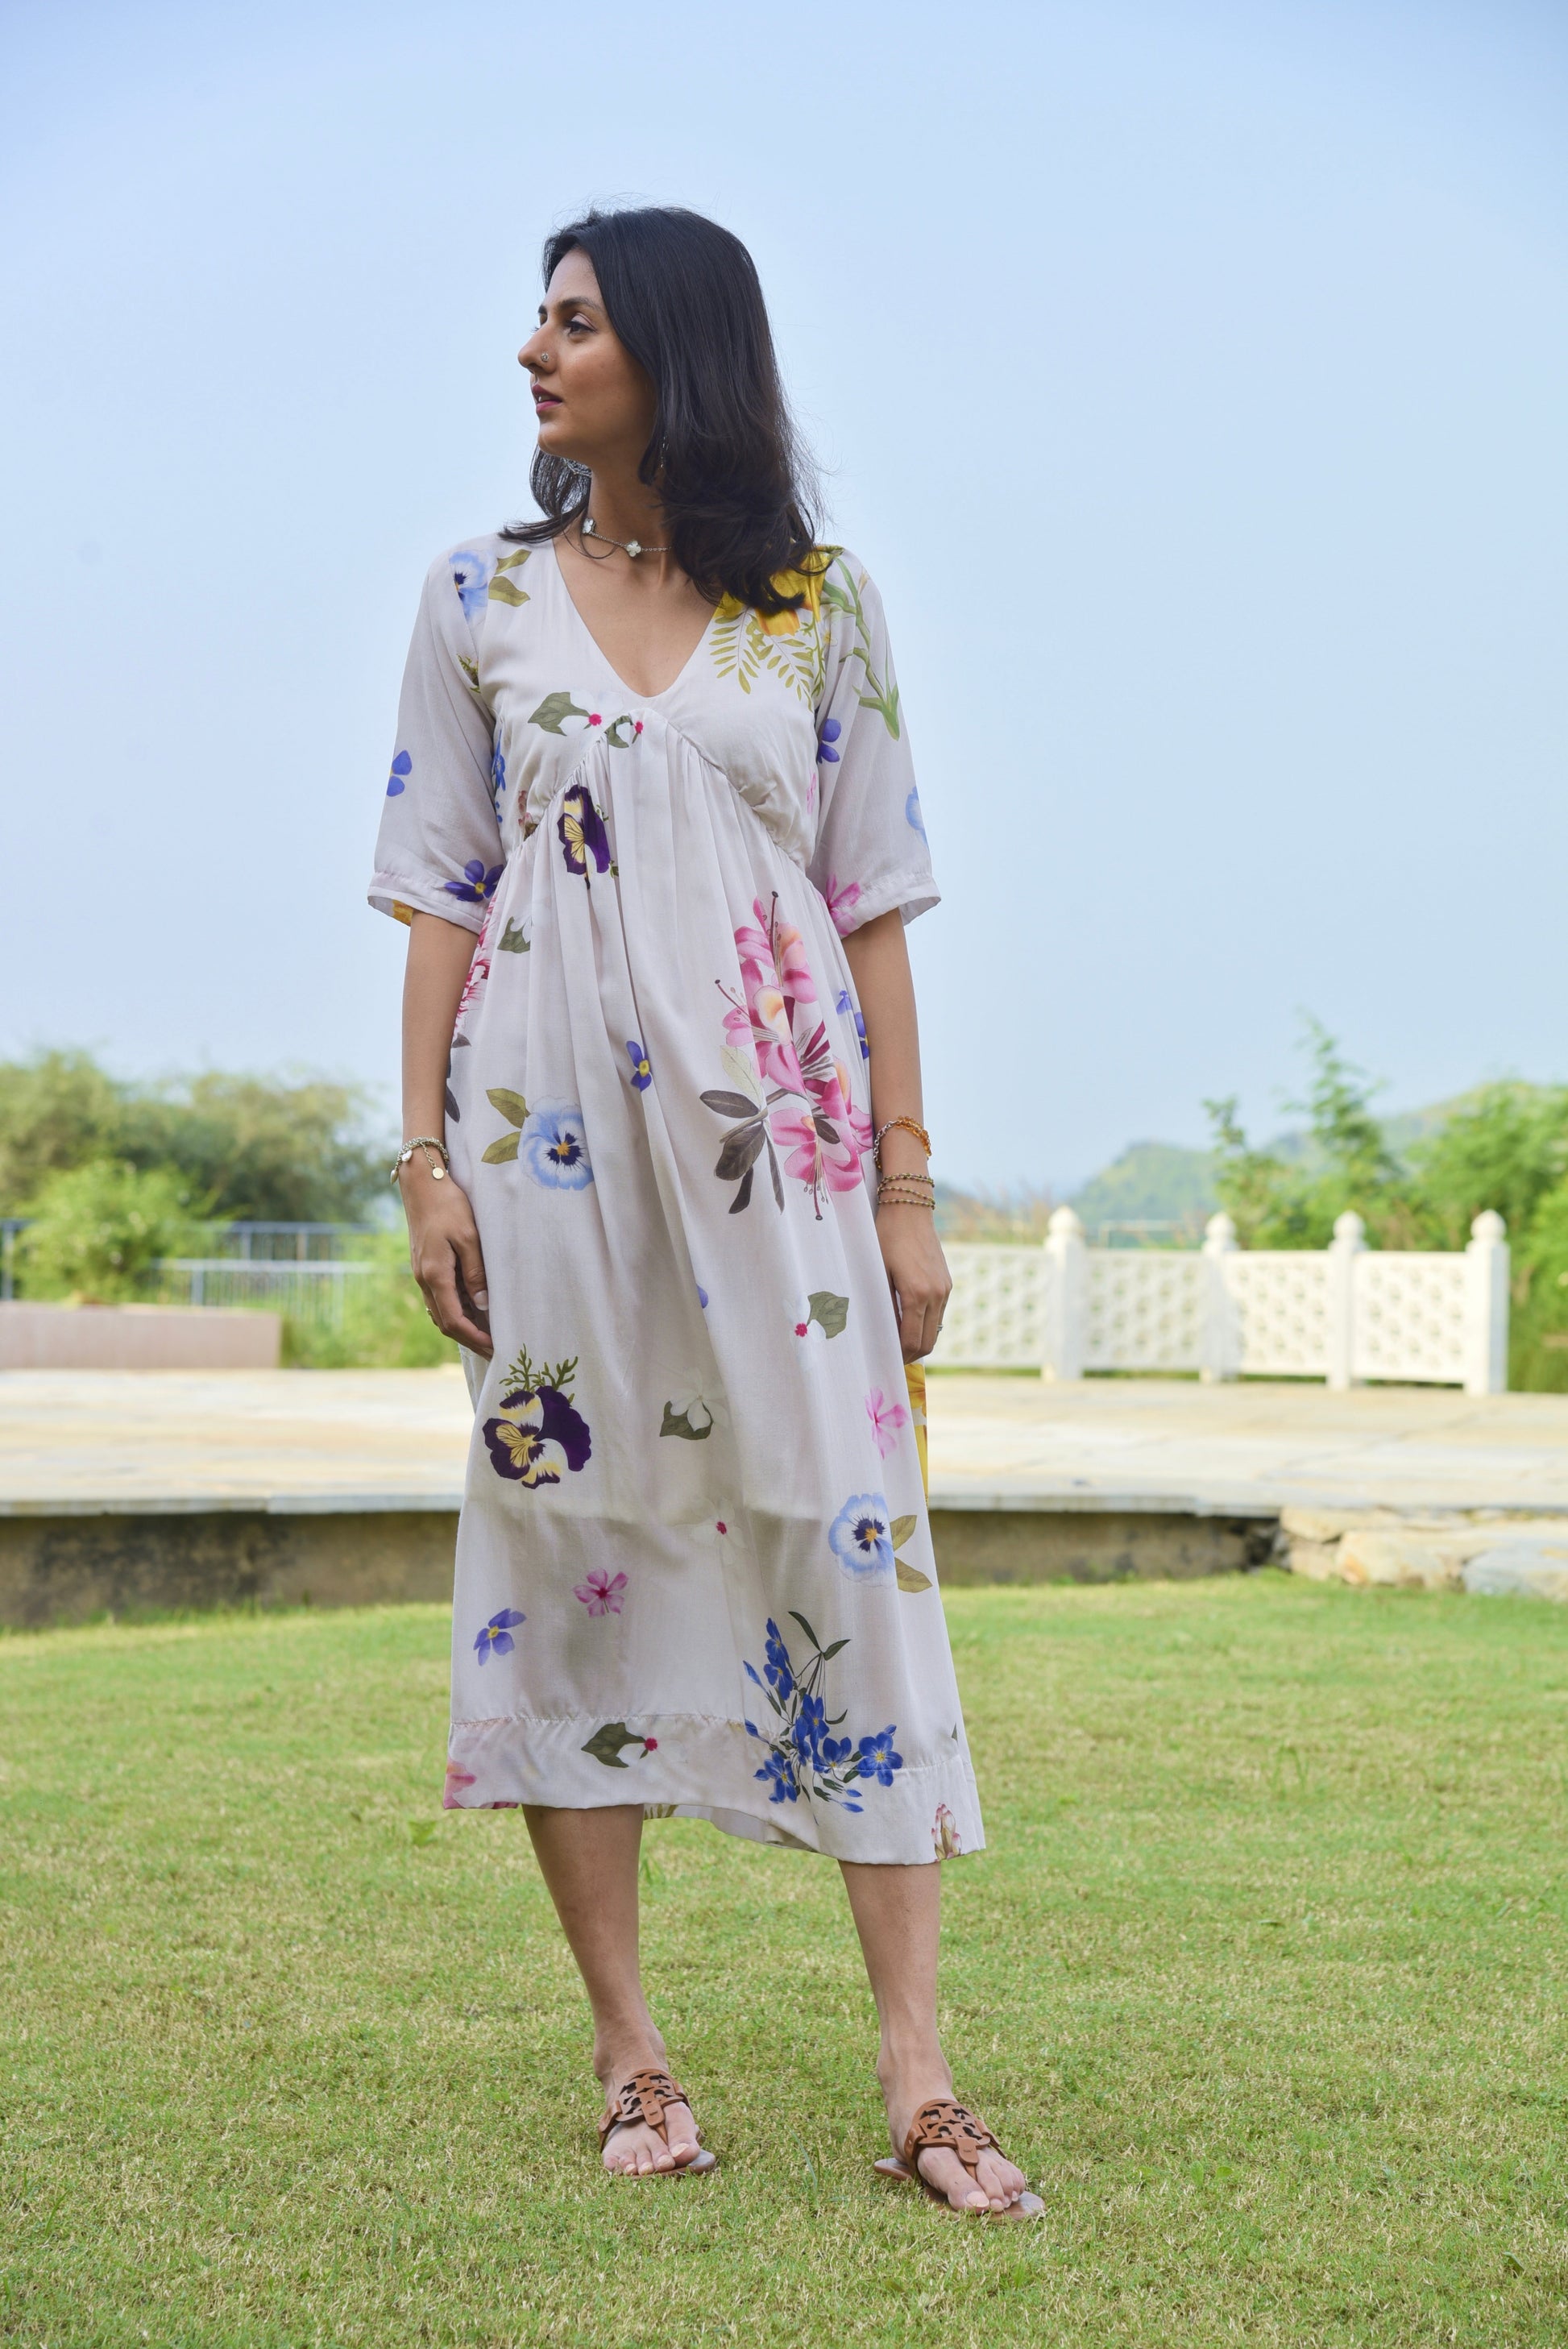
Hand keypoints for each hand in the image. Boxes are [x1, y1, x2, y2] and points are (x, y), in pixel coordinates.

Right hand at [401, 1159, 491, 1354]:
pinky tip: (472, 1311)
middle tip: (493, 1349)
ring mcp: (421, 1274)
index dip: (474, 1338)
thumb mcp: (469, 1237)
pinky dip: (455, 1310)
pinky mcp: (424, 1266)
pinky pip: (439, 1298)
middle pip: (445, 1322)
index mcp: (434, 1275)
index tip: (494, 1347)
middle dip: (469, 1339)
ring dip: (462, 1327)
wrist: (422, 1184)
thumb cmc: (448, 1206)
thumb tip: (482, 1304)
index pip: (453, 1320)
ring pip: (440, 1312)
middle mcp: (424, 1279)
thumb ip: (475, 1272)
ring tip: (486, 1335)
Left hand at [875, 1205, 949, 1360]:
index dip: (900, 1355)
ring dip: (920, 1340)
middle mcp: (935, 1294)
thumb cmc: (886, 1239)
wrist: (909, 1211)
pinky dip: (926, 1324)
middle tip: (893, 1357)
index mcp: (916, 1294)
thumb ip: (883, 1305)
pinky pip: (939, 1314)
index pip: (912, 1340)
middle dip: (911, 1354)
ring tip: (900, 1342)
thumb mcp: (878, 1272)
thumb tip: (885, 1333)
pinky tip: (910, 1321)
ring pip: (936, 1330)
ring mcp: (944, 1289)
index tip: (887, 1360)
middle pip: (928, 1342)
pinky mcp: (947, 1283)